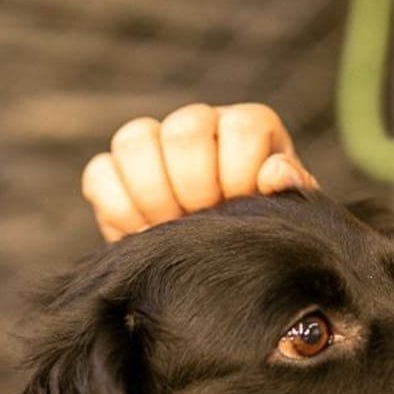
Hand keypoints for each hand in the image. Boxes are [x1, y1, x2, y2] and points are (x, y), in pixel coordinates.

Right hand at [81, 102, 318, 240]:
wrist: (219, 268)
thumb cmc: (259, 235)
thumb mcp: (286, 217)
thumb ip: (293, 191)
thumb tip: (275, 172)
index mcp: (247, 128)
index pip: (242, 126)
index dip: (239, 173)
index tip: (238, 206)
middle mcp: (199, 125)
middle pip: (185, 128)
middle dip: (194, 185)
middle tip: (200, 219)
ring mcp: (152, 145)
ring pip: (134, 139)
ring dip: (152, 193)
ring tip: (169, 226)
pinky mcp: (113, 173)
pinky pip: (100, 173)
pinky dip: (119, 208)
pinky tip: (142, 233)